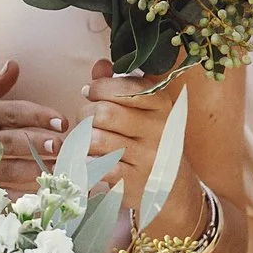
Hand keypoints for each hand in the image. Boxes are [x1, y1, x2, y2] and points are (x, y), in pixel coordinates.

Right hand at [0, 60, 67, 193]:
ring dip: (29, 171)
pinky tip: (33, 200)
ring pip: (1, 168)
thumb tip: (13, 66)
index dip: (36, 116)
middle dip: (34, 144)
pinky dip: (10, 198)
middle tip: (60, 146)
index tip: (61, 121)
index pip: (9, 112)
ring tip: (55, 171)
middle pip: (7, 141)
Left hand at [82, 59, 194, 234]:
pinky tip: (88, 160)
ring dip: (81, 139)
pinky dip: (85, 163)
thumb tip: (100, 65)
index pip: (121, 88)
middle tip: (85, 121)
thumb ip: (119, 85)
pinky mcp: (133, 181)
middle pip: (103, 113)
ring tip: (85, 140)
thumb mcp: (143, 110)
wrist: (172, 187)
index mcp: (161, 104)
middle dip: (85, 114)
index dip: (97, 89)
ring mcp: (146, 157)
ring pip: (95, 140)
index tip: (91, 94)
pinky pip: (96, 167)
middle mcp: (158, 129)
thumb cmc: (150, 141)